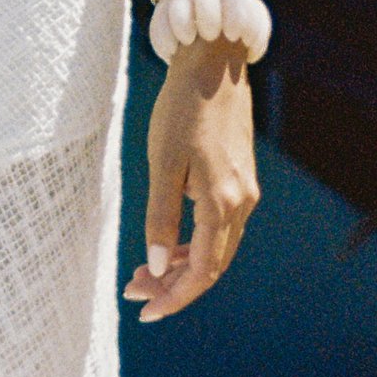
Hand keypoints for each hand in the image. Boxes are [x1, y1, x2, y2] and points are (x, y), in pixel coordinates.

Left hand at [125, 41, 257, 319]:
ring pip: (216, 248)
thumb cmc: (182, 108)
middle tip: (133, 291)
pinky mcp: (240, 180)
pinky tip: (167, 243)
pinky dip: (192, 242)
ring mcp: (244, 192)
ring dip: (180, 265)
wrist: (213, 64)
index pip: (202, 270)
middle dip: (172, 285)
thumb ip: (160, 216)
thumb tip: (156, 265)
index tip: (145, 312)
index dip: (175, 297)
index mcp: (222, 202)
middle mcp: (241, 203)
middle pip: (211, 265)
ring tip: (142, 272)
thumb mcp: (162, 163)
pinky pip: (219, 227)